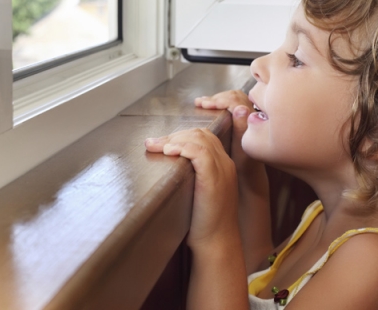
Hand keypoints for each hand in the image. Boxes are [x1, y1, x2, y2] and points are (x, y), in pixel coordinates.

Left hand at [145, 128, 239, 247]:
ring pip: (199, 139)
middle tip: (152, 143)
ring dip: (173, 139)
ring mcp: (222, 171)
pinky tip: (168, 151)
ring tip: (156, 146)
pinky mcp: (214, 180)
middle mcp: (225, 164)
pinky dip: (183, 147)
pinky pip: (200, 153)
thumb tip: (169, 165)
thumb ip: (192, 176)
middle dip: (174, 135)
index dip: (182, 135)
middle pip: (200, 134)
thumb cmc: (204, 222)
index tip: (162, 142)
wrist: (217, 243)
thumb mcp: (200, 193)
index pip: (205, 137)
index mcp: (224, 165)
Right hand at [195, 90, 256, 172]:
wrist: (252, 174)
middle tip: (200, 103)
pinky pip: (234, 104)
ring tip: (202, 103)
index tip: (203, 105)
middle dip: (216, 98)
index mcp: (254, 121)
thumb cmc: (244, 166)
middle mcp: (254, 116)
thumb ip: (241, 129)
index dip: (218, 100)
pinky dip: (222, 103)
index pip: (236, 101)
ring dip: (218, 99)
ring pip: (235, 98)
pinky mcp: (247, 119)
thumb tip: (240, 108)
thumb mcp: (241, 151)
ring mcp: (251, 116)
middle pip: (235, 96)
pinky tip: (210, 107)